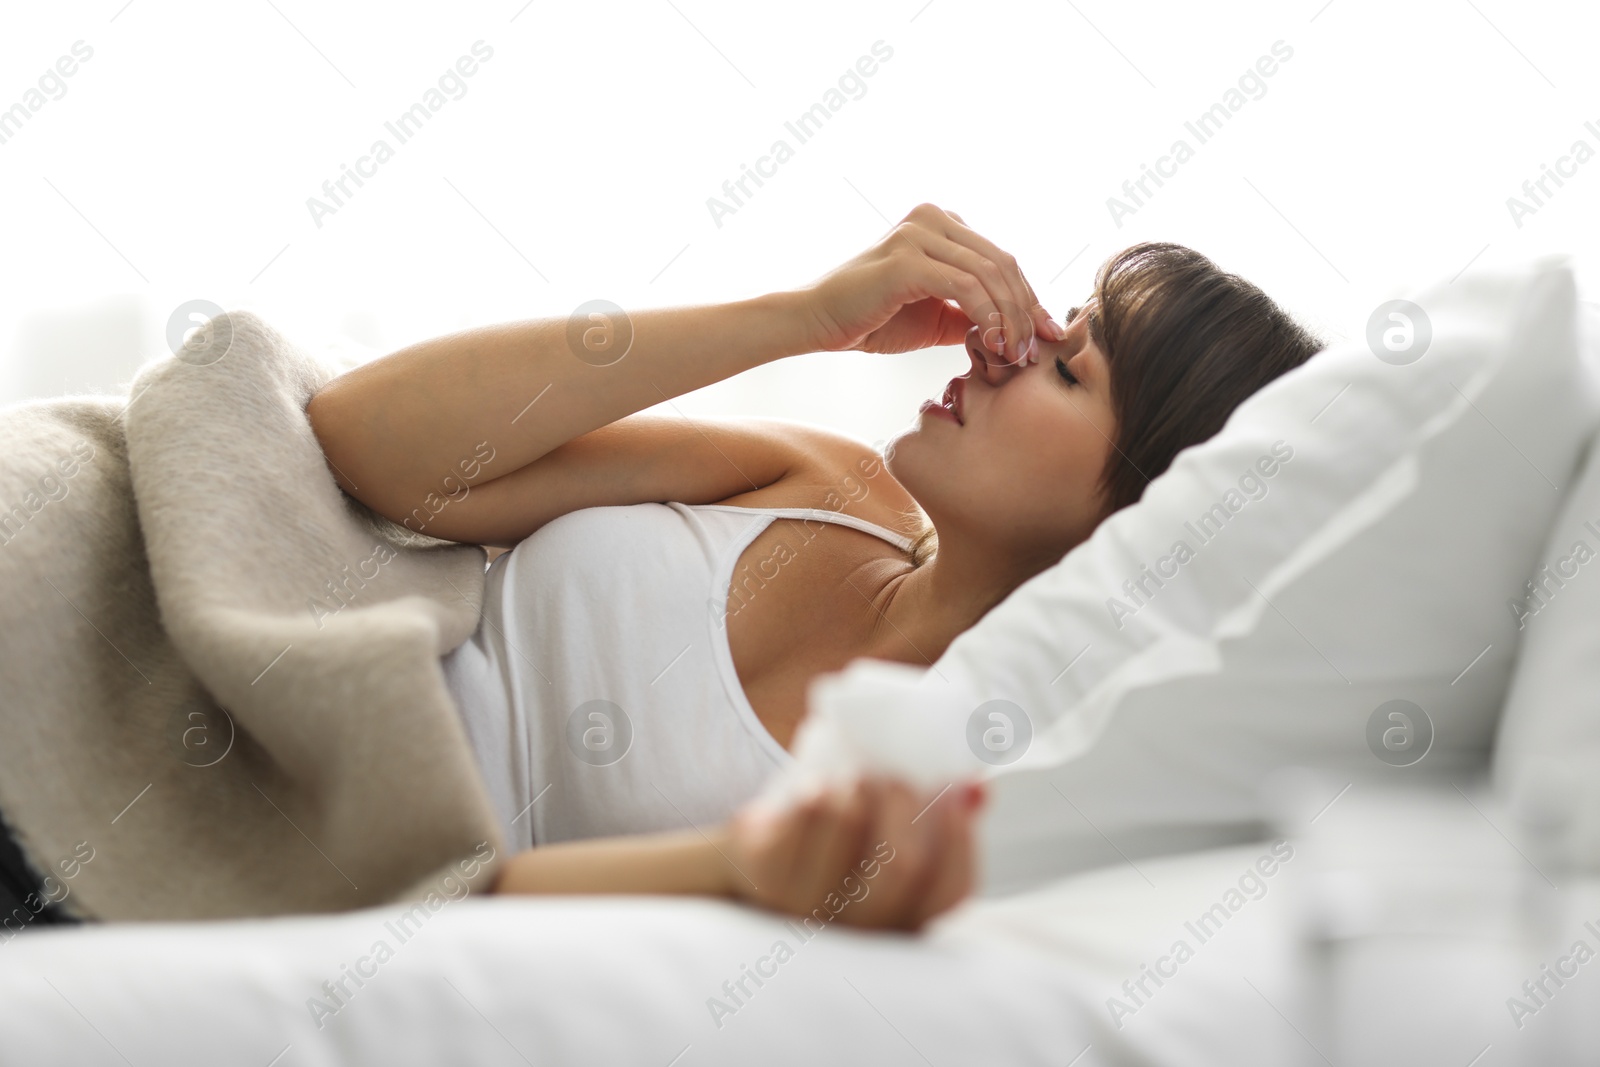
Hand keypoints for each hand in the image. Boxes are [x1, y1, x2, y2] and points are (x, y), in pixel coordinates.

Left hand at [715, 775, 984, 930]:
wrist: (755, 864)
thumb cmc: (835, 849)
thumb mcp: (885, 844)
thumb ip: (936, 821)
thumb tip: (977, 788)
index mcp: (902, 920)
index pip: (951, 889)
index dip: (962, 836)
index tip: (958, 789)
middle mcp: (858, 925)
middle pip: (901, 864)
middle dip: (906, 805)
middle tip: (898, 775)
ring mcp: (807, 905)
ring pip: (848, 831)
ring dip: (858, 789)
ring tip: (858, 773)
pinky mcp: (764, 875)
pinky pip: (797, 824)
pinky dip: (816, 794)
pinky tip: (819, 785)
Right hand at [795, 203, 1066, 363]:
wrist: (818, 323)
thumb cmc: (872, 319)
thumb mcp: (936, 317)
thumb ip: (973, 314)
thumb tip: (1015, 331)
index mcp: (942, 224)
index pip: (1001, 259)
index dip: (1028, 299)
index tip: (1046, 335)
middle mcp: (933, 218)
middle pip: (1003, 263)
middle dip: (1026, 310)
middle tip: (1034, 350)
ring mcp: (919, 233)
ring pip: (990, 273)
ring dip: (1011, 318)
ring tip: (1015, 354)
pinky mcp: (907, 258)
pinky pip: (966, 286)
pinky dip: (988, 316)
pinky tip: (994, 343)